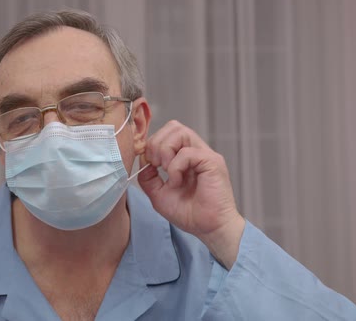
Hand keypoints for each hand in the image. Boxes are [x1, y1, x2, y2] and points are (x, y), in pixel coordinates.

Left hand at [137, 120, 244, 268]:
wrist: (208, 228)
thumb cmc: (189, 213)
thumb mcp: (158, 194)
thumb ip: (148, 177)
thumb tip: (143, 161)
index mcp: (185, 157)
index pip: (167, 132)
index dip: (151, 144)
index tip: (148, 164)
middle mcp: (196, 151)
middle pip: (173, 126)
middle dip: (156, 143)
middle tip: (156, 166)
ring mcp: (205, 155)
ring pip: (180, 132)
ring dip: (165, 150)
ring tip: (166, 171)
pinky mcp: (212, 162)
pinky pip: (187, 152)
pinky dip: (175, 167)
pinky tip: (177, 181)